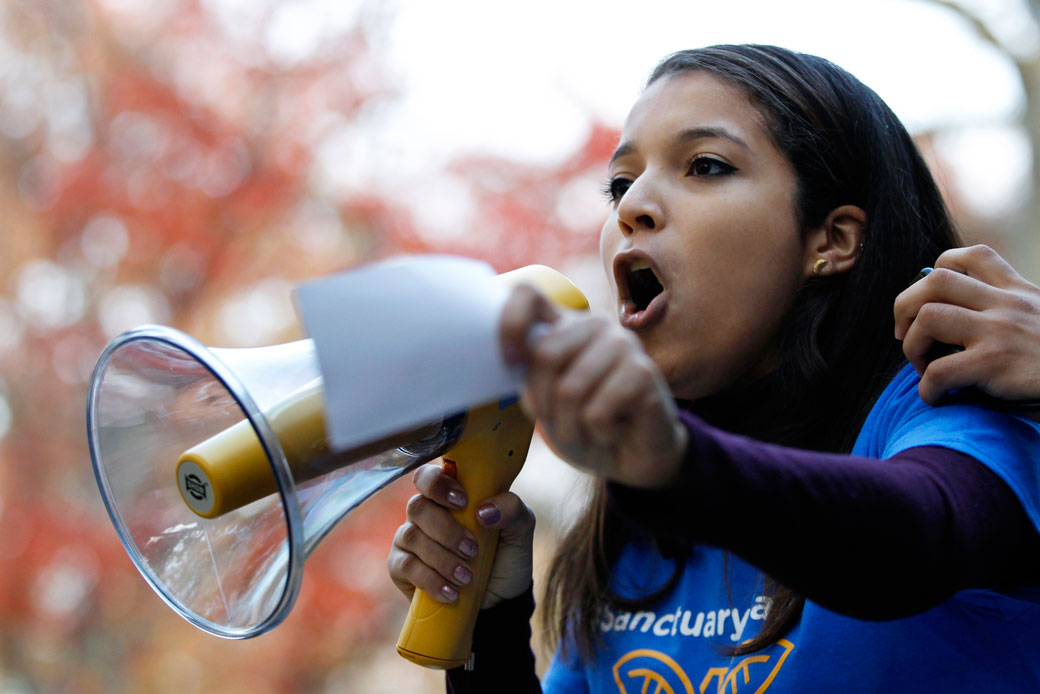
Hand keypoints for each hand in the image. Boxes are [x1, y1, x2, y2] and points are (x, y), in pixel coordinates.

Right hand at [386, 462, 534, 608]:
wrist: (499, 601)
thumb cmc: (505, 556)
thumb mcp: (520, 530)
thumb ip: (511, 509)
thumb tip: (483, 510)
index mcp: (450, 496)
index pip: (428, 477)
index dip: (439, 485)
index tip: (463, 502)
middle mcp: (425, 514)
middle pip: (417, 506)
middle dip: (446, 530)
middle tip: (472, 549)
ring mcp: (410, 540)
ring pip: (411, 536)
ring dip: (442, 558)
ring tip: (467, 577)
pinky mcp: (401, 568)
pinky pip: (405, 566)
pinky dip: (431, 579)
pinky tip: (451, 592)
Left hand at [500, 284, 687, 488]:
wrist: (630, 457)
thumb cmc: (582, 424)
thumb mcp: (542, 397)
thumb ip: (526, 371)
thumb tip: (507, 357)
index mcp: (565, 324)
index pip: (527, 295)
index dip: (510, 322)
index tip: (509, 361)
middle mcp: (595, 324)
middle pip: (546, 353)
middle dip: (543, 403)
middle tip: (559, 422)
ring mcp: (622, 344)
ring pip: (570, 389)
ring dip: (570, 427)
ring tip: (587, 430)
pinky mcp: (643, 371)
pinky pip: (597, 412)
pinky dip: (597, 434)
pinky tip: (614, 430)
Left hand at [894, 244, 1039, 403]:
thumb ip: (1009, 312)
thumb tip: (959, 319)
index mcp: (1018, 291)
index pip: (970, 256)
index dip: (938, 271)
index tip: (929, 299)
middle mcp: (1007, 304)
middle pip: (935, 281)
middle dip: (905, 306)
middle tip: (905, 333)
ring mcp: (1000, 332)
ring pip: (929, 317)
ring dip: (912, 345)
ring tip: (921, 366)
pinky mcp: (995, 364)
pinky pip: (939, 370)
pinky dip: (926, 387)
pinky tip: (935, 397)